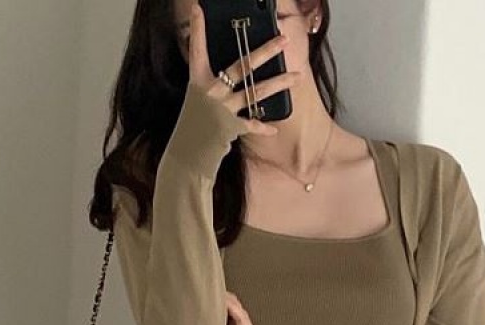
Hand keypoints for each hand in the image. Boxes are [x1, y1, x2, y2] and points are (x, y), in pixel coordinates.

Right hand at [187, 2, 301, 135]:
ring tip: (296, 77)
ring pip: (256, 92)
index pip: (197, 50)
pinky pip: (251, 125)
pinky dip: (262, 128)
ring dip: (279, 83)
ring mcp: (223, 108)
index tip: (200, 8)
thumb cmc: (194, 121)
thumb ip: (212, 80)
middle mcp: (212, 91)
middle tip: (282, 41)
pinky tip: (274, 128)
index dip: (198, 29)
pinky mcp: (230, 127)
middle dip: (265, 52)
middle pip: (242, 66)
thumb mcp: (197, 96)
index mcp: (199, 80)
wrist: (187, 149)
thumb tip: (228, 71)